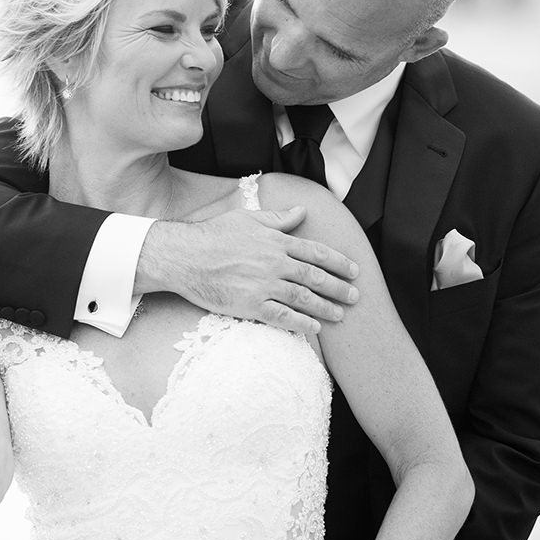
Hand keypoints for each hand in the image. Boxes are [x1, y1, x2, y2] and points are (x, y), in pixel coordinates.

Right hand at [140, 207, 358, 338]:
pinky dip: (301, 323)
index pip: (316, 252)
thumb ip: (278, 218)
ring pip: (303, 298)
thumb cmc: (213, 235)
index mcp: (276, 241)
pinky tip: (314, 328)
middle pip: (315, 277)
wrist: (184, 257)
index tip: (354, 270)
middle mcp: (274, 263)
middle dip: (339, 287)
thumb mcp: (248, 218)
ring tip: (340, 315)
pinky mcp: (250, 305)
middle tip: (355, 296)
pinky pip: (282, 316)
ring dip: (326, 307)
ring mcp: (264, 285)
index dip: (339, 262)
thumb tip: (302, 211)